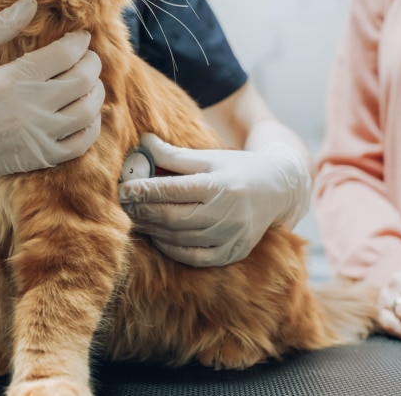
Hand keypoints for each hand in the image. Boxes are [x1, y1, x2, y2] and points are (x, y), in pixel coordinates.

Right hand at [0, 0, 104, 213]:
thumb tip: (31, 4)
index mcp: (11, 80)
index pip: (65, 55)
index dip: (80, 42)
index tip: (81, 37)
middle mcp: (30, 110)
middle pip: (83, 81)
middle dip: (92, 63)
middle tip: (88, 56)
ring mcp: (37, 137)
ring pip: (87, 112)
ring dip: (96, 92)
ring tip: (90, 82)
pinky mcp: (39, 158)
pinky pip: (81, 144)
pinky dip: (92, 126)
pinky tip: (87, 114)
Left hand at [117, 133, 310, 266]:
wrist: (278, 190)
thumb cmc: (238, 169)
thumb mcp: (209, 157)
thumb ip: (175, 155)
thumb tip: (143, 144)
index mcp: (221, 185)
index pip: (174, 190)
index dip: (145, 190)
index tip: (123, 188)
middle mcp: (228, 214)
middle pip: (173, 217)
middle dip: (143, 211)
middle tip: (123, 204)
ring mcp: (231, 237)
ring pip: (180, 238)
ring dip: (153, 229)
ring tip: (135, 217)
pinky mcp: (232, 253)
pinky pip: (194, 257)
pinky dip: (171, 248)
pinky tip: (158, 236)